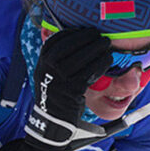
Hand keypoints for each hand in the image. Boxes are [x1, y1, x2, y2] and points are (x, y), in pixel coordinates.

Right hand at [25, 28, 111, 150]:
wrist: (52, 119)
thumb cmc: (56, 92)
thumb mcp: (49, 72)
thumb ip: (58, 57)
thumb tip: (79, 38)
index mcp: (42, 61)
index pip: (57, 40)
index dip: (73, 33)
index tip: (85, 31)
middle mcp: (47, 68)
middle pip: (69, 46)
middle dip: (87, 38)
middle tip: (100, 36)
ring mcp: (58, 79)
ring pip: (81, 58)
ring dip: (96, 49)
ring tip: (106, 45)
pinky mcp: (71, 90)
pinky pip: (89, 72)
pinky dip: (100, 64)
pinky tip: (107, 60)